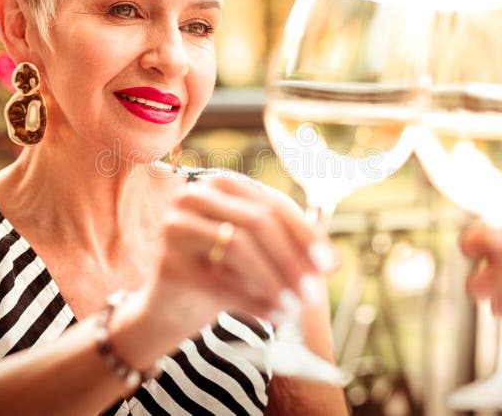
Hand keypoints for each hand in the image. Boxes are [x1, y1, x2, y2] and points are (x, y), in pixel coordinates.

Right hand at [119, 176, 336, 366]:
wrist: (170, 306)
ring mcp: (176, 226)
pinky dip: (253, 301)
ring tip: (295, 307)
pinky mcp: (168, 263)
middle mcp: (195, 196)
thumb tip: (332, 261)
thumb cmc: (221, 273)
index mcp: (222, 185)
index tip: (330, 265)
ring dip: (273, 280)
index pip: (273, 205)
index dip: (305, 235)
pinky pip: (220, 281)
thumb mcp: (258, 254)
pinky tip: (274, 316)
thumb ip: (290, 248)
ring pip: (239, 247)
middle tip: (314, 293)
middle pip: (257, 222)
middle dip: (291, 260)